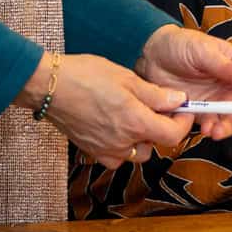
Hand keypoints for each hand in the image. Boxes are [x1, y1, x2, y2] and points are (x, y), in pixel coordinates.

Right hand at [17, 53, 193, 169]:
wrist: (48, 87)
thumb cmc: (85, 76)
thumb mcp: (126, 78)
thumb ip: (155, 94)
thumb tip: (179, 101)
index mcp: (135, 123)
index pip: (173, 135)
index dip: (183, 123)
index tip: (183, 110)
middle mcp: (123, 143)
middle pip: (156, 144)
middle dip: (161, 127)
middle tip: (155, 107)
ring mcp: (106, 150)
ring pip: (138, 152)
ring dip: (142, 137)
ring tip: (133, 113)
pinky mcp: (93, 152)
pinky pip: (118, 155)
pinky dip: (123, 144)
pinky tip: (115, 124)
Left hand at [135, 24, 231, 140]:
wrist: (149, 58)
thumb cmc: (179, 45)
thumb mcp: (201, 50)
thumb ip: (221, 64)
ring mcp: (220, 100)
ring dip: (229, 128)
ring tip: (212, 130)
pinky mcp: (203, 112)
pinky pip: (215, 126)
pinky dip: (213, 130)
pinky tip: (204, 128)